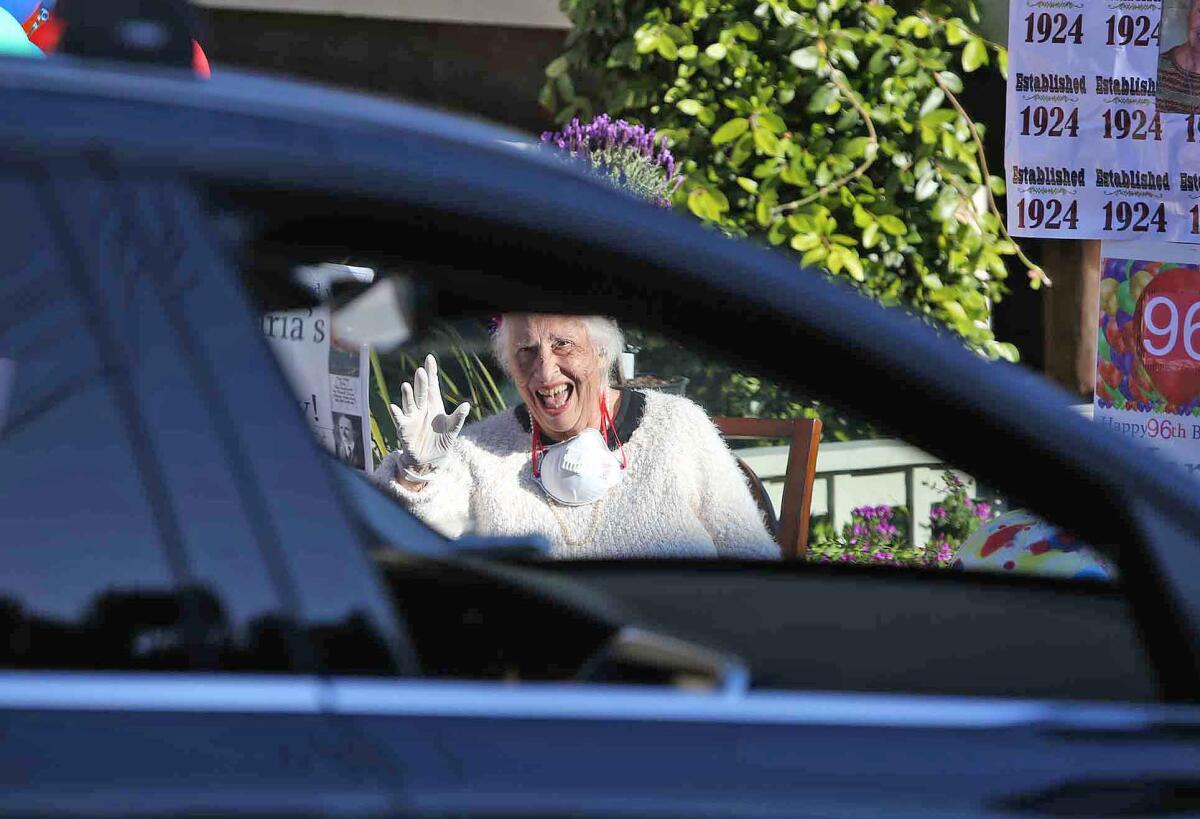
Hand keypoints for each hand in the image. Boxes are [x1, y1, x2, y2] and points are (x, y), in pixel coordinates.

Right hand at [389, 354, 469, 481]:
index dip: (431, 372)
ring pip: (410, 403)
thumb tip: (466, 405)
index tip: (430, 358)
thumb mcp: (453, 430)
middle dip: (421, 382)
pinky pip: (399, 419)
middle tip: (421, 371)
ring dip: (408, 395)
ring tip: (407, 386)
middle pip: (421, 391)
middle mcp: (422, 408)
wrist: (430, 460)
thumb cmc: (441, 441)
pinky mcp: (404, 428)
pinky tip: (394, 407)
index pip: (432, 385)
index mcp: (434, 404)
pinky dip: (396, 413)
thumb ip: (458, 418)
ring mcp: (412, 417)